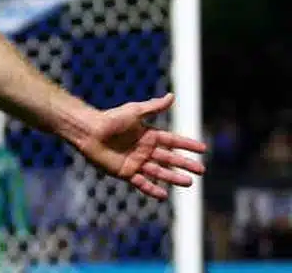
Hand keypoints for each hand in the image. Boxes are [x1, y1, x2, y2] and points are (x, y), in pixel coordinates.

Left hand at [77, 93, 206, 199]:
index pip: (172, 141)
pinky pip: (141, 183)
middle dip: (185, 164)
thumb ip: (154, 107)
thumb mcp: (134, 111)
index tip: (203, 149)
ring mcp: (136, 162)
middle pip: (169, 158)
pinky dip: (152, 189)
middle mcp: (144, 149)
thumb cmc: (110, 119)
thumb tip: (172, 96)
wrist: (88, 131)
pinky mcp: (125, 172)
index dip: (187, 145)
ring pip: (159, 172)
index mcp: (148, 135)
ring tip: (189, 183)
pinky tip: (164, 195)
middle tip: (201, 171)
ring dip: (174, 177)